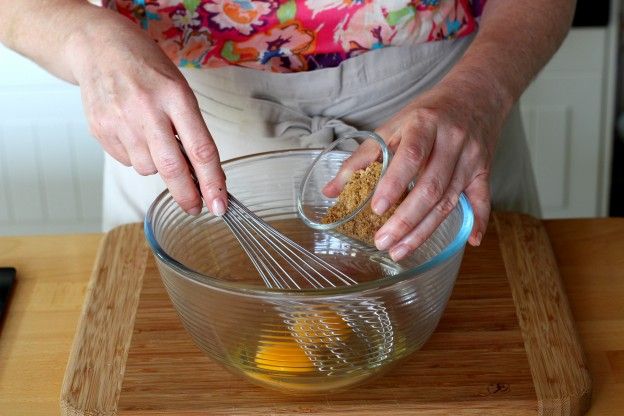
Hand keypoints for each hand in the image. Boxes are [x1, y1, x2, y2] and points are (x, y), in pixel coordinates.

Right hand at [66, 9, 226, 215]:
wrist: (98, 47)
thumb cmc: (147, 68)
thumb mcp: (179, 89)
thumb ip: (191, 128)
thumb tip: (205, 173)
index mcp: (175, 96)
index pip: (200, 149)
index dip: (212, 182)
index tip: (219, 205)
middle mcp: (146, 109)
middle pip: (172, 167)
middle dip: (187, 195)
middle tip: (195, 208)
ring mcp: (119, 120)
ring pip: (147, 168)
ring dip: (158, 167)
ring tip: (153, 139)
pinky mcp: (100, 130)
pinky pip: (127, 161)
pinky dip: (137, 156)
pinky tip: (133, 132)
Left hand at [324, 80, 507, 260]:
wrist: (474, 95)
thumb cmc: (426, 114)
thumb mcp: (392, 126)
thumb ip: (361, 159)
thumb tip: (330, 191)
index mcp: (424, 124)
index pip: (411, 156)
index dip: (394, 183)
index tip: (377, 209)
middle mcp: (452, 140)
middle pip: (431, 186)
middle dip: (406, 220)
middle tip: (383, 242)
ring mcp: (471, 157)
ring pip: (450, 200)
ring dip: (425, 230)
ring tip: (400, 250)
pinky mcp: (484, 170)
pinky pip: (483, 199)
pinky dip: (479, 220)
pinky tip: (471, 241)